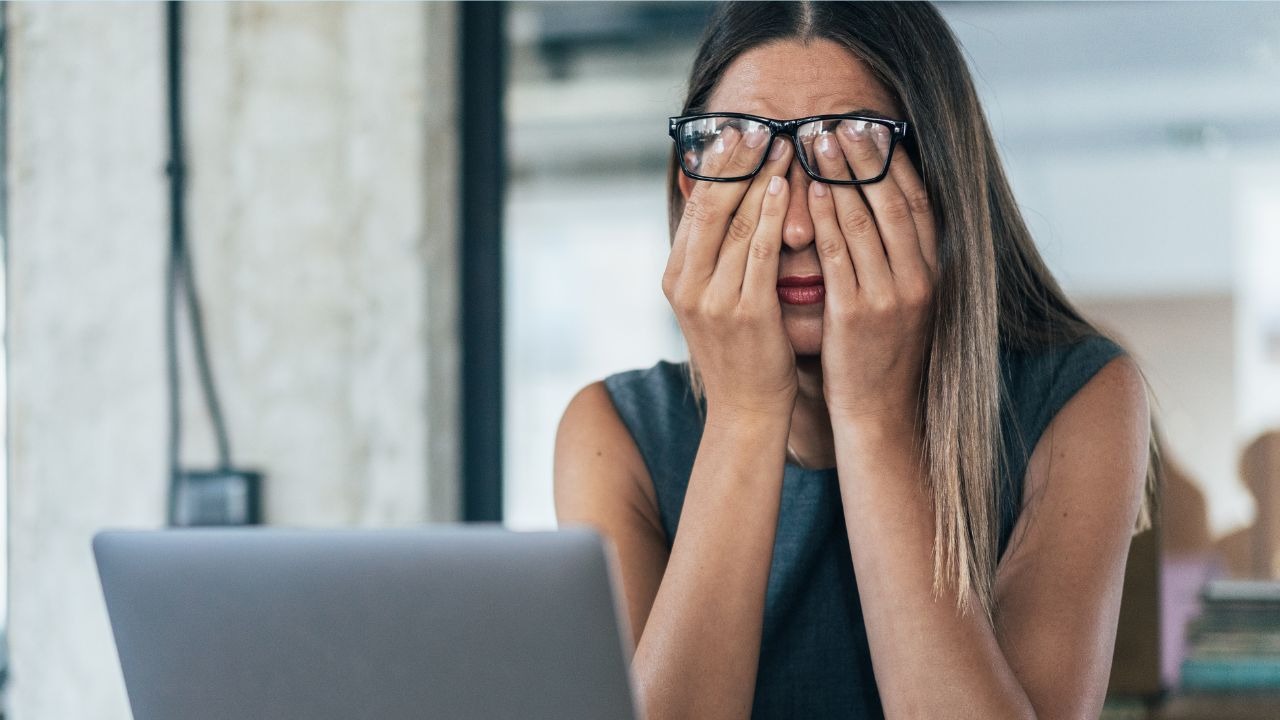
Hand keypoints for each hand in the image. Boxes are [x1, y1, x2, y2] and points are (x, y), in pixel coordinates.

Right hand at [662, 128, 797, 420]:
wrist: (747, 410)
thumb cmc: (740, 352)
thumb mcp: (714, 300)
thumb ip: (714, 257)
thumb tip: (724, 205)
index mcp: (675, 277)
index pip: (695, 208)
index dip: (716, 166)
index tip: (737, 132)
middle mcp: (687, 285)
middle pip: (711, 207)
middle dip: (737, 162)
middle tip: (761, 125)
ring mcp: (714, 299)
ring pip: (738, 223)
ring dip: (762, 178)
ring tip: (783, 145)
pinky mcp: (746, 311)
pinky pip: (760, 251)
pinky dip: (773, 215)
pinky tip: (786, 187)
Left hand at [807, 122, 938, 426]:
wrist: (880, 416)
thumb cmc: (881, 358)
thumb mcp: (902, 304)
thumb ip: (895, 261)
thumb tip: (879, 214)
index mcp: (933, 273)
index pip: (917, 203)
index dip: (895, 162)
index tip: (874, 128)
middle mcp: (919, 279)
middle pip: (892, 202)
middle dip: (864, 157)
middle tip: (840, 121)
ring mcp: (891, 296)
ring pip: (865, 221)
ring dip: (840, 175)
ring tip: (817, 140)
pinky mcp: (858, 314)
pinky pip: (840, 255)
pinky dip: (827, 219)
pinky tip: (811, 190)